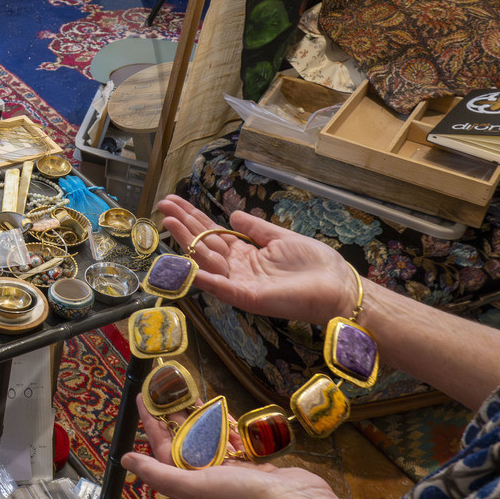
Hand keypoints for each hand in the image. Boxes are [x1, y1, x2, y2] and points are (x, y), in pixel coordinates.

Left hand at [122, 397, 338, 498]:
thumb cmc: (243, 497)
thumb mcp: (193, 485)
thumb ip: (158, 472)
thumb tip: (124, 460)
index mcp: (189, 485)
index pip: (162, 448)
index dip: (151, 423)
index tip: (144, 399)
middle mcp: (207, 480)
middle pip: (186, 441)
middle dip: (177, 416)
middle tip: (171, 389)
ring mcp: (232, 473)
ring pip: (211, 440)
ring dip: (204, 419)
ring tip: (197, 397)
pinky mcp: (254, 467)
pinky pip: (235, 443)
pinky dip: (231, 429)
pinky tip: (228, 417)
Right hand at [156, 195, 357, 327]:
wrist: (337, 286)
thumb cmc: (314, 264)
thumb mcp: (280, 237)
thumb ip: (255, 228)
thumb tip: (233, 214)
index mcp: (245, 253)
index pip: (212, 233)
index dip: (193, 217)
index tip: (173, 202)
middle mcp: (237, 268)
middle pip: (203, 243)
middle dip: (182, 224)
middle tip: (162, 206)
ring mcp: (240, 283)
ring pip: (206, 260)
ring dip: (186, 241)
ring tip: (169, 221)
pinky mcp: (248, 297)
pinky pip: (221, 286)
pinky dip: (203, 277)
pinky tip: (186, 265)